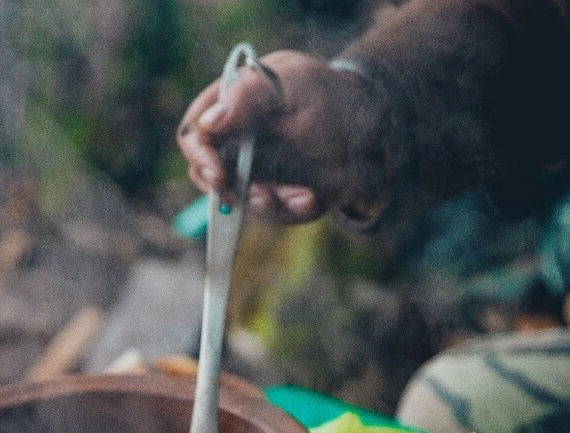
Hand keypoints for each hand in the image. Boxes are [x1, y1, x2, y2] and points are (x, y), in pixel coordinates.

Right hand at [176, 50, 390, 224]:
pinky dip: (292, 211)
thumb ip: (248, 95)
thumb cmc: (329, 94)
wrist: (374, 128)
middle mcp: (236, 143)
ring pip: (240, 202)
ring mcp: (256, 173)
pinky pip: (273, 215)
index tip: (218, 173)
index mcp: (231, 108)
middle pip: (207, 175)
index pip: (195, 134)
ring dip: (268, 204)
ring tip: (302, 196)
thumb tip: (209, 123)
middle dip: (232, 192)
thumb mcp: (292, 81)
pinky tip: (312, 197)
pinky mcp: (279, 196)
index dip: (199, 155)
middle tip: (263, 195)